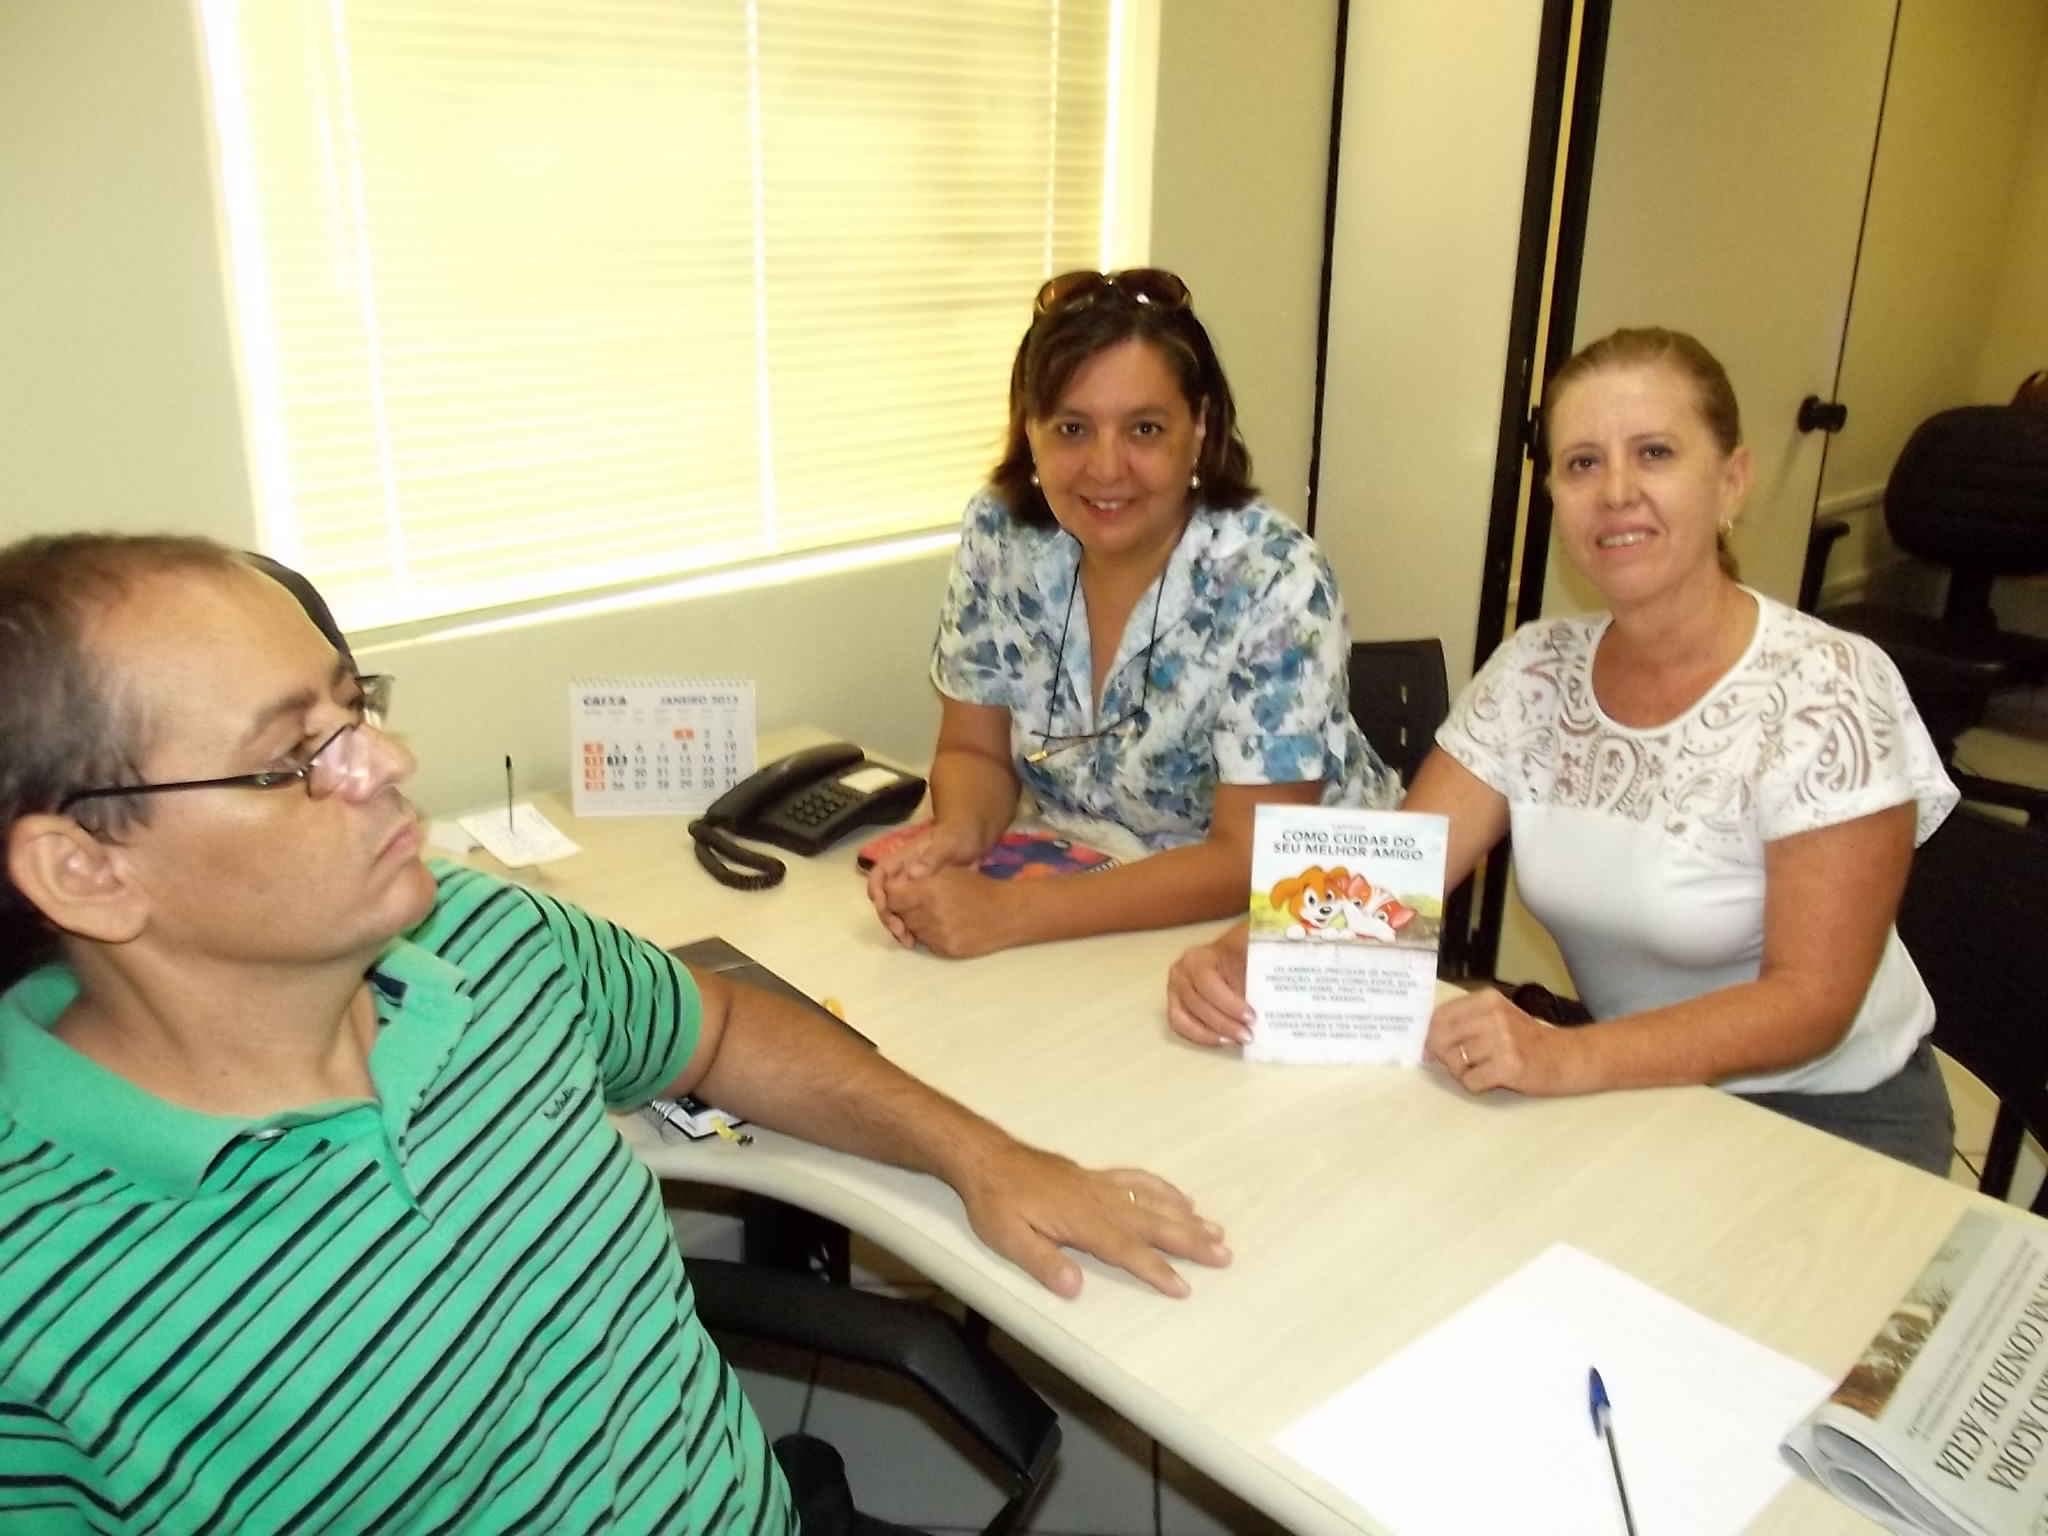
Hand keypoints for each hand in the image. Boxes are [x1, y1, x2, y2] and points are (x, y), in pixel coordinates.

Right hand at [867, 821, 983, 946]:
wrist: (975, 840)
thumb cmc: (958, 835)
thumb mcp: (947, 843)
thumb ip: (931, 858)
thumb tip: (912, 874)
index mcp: (902, 860)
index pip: (878, 876)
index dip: (877, 893)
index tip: (885, 908)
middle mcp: (903, 875)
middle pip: (885, 899)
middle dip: (888, 917)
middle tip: (901, 932)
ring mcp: (914, 888)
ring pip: (897, 910)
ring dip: (898, 926)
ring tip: (909, 942)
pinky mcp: (926, 899)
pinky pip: (913, 915)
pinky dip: (913, 928)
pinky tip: (921, 940)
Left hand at [879, 865, 1016, 957]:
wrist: (1007, 913)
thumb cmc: (978, 887)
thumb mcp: (948, 872)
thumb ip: (920, 877)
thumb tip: (894, 884)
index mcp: (928, 891)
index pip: (892, 895)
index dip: (895, 892)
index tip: (900, 891)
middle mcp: (929, 915)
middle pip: (899, 915)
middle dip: (904, 908)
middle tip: (917, 902)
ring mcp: (937, 935)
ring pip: (911, 930)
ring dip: (915, 922)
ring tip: (933, 913)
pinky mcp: (945, 950)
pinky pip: (925, 942)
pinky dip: (929, 935)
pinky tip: (943, 926)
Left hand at [955, 1142, 1230, 1297]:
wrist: (988, 1158)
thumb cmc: (997, 1203)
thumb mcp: (1009, 1239)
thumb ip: (1043, 1263)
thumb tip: (1075, 1287)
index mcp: (1082, 1222)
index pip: (1127, 1250)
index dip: (1156, 1269)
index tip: (1184, 1287)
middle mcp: (1100, 1201)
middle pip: (1153, 1223)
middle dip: (1190, 1240)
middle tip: (1224, 1254)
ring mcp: (1102, 1186)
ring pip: (1153, 1202)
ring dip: (1186, 1217)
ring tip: (1216, 1231)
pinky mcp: (1097, 1176)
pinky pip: (1139, 1181)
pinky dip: (1164, 1189)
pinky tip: (1181, 1197)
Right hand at [1165, 924, 1252, 1046]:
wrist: (1226, 954)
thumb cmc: (1237, 957)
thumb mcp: (1246, 965)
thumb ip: (1245, 988)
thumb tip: (1252, 1016)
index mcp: (1197, 959)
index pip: (1209, 985)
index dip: (1229, 1005)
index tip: (1251, 1018)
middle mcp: (1180, 974)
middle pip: (1197, 1005)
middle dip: (1224, 1024)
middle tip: (1247, 1035)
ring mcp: (1173, 990)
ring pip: (1184, 1020)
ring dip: (1211, 1035)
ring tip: (1235, 1041)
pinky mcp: (1174, 1005)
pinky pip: (1181, 1026)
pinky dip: (1202, 1037)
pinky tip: (1222, 1040)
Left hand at [1425, 987, 1590, 1095]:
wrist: (1567, 1057)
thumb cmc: (1526, 1039)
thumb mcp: (1497, 1017)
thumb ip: (1464, 1021)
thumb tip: (1425, 1040)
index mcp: (1487, 999)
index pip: (1440, 1015)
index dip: (1429, 1035)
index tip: (1429, 1048)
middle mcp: (1493, 1015)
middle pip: (1441, 1038)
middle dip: (1443, 1055)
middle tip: (1460, 1063)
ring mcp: (1502, 1040)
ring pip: (1455, 1062)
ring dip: (1463, 1072)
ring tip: (1485, 1069)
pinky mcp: (1509, 1066)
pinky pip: (1471, 1081)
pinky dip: (1477, 1086)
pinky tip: (1494, 1079)